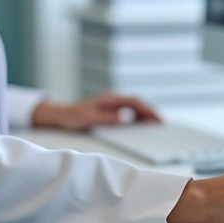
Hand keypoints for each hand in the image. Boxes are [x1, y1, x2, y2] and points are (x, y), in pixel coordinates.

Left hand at [31, 93, 161, 130]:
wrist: (62, 114)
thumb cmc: (73, 116)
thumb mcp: (88, 118)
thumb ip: (106, 118)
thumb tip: (123, 118)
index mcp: (109, 99)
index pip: (133, 101)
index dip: (146, 109)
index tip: (155, 117)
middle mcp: (112, 99)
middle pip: (136, 103)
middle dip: (149, 111)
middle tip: (161, 122)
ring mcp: (112, 104)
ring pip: (134, 106)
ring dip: (145, 114)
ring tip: (156, 123)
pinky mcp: (110, 109)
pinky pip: (128, 111)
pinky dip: (138, 116)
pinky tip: (142, 124)